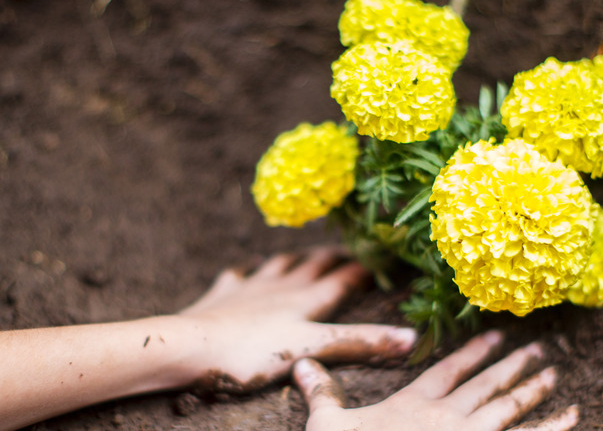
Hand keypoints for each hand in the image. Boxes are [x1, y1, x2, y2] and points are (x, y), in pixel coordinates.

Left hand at [177, 247, 416, 392]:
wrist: (191, 345)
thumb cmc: (252, 351)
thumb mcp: (313, 349)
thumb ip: (360, 342)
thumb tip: (411, 337)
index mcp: (306, 300)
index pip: (343, 280)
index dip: (364, 269)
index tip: (382, 257)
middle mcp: (281, 286)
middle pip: (313, 266)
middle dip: (332, 258)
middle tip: (347, 250)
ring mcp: (250, 287)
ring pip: (278, 265)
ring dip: (294, 259)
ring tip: (302, 255)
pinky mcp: (222, 295)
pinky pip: (236, 277)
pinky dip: (243, 273)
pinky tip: (242, 272)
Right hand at [293, 330, 578, 430]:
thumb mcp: (328, 427)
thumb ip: (322, 392)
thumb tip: (300, 362)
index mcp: (415, 405)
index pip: (449, 369)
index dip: (473, 352)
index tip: (495, 336)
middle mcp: (448, 418)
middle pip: (486, 385)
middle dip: (512, 366)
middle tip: (539, 349)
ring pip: (509, 409)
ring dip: (532, 391)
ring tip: (554, 374)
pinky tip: (573, 418)